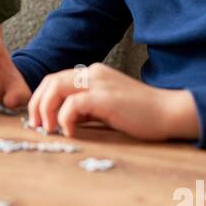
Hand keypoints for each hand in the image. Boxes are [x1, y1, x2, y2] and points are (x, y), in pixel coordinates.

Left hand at [26, 63, 198, 140]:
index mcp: (92, 73)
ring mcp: (99, 83)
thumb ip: (84, 109)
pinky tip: (70, 132)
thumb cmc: (140, 115)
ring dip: (45, 110)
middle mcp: (93, 73)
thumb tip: (59, 120)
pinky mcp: (105, 98)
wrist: (169, 113)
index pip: (55, 80)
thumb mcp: (105, 109)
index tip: (38, 120)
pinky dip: (64, 118)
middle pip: (50, 81)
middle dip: (37, 104)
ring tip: (49, 130)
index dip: (41, 99)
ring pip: (56, 88)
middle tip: (36, 126)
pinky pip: (72, 104)